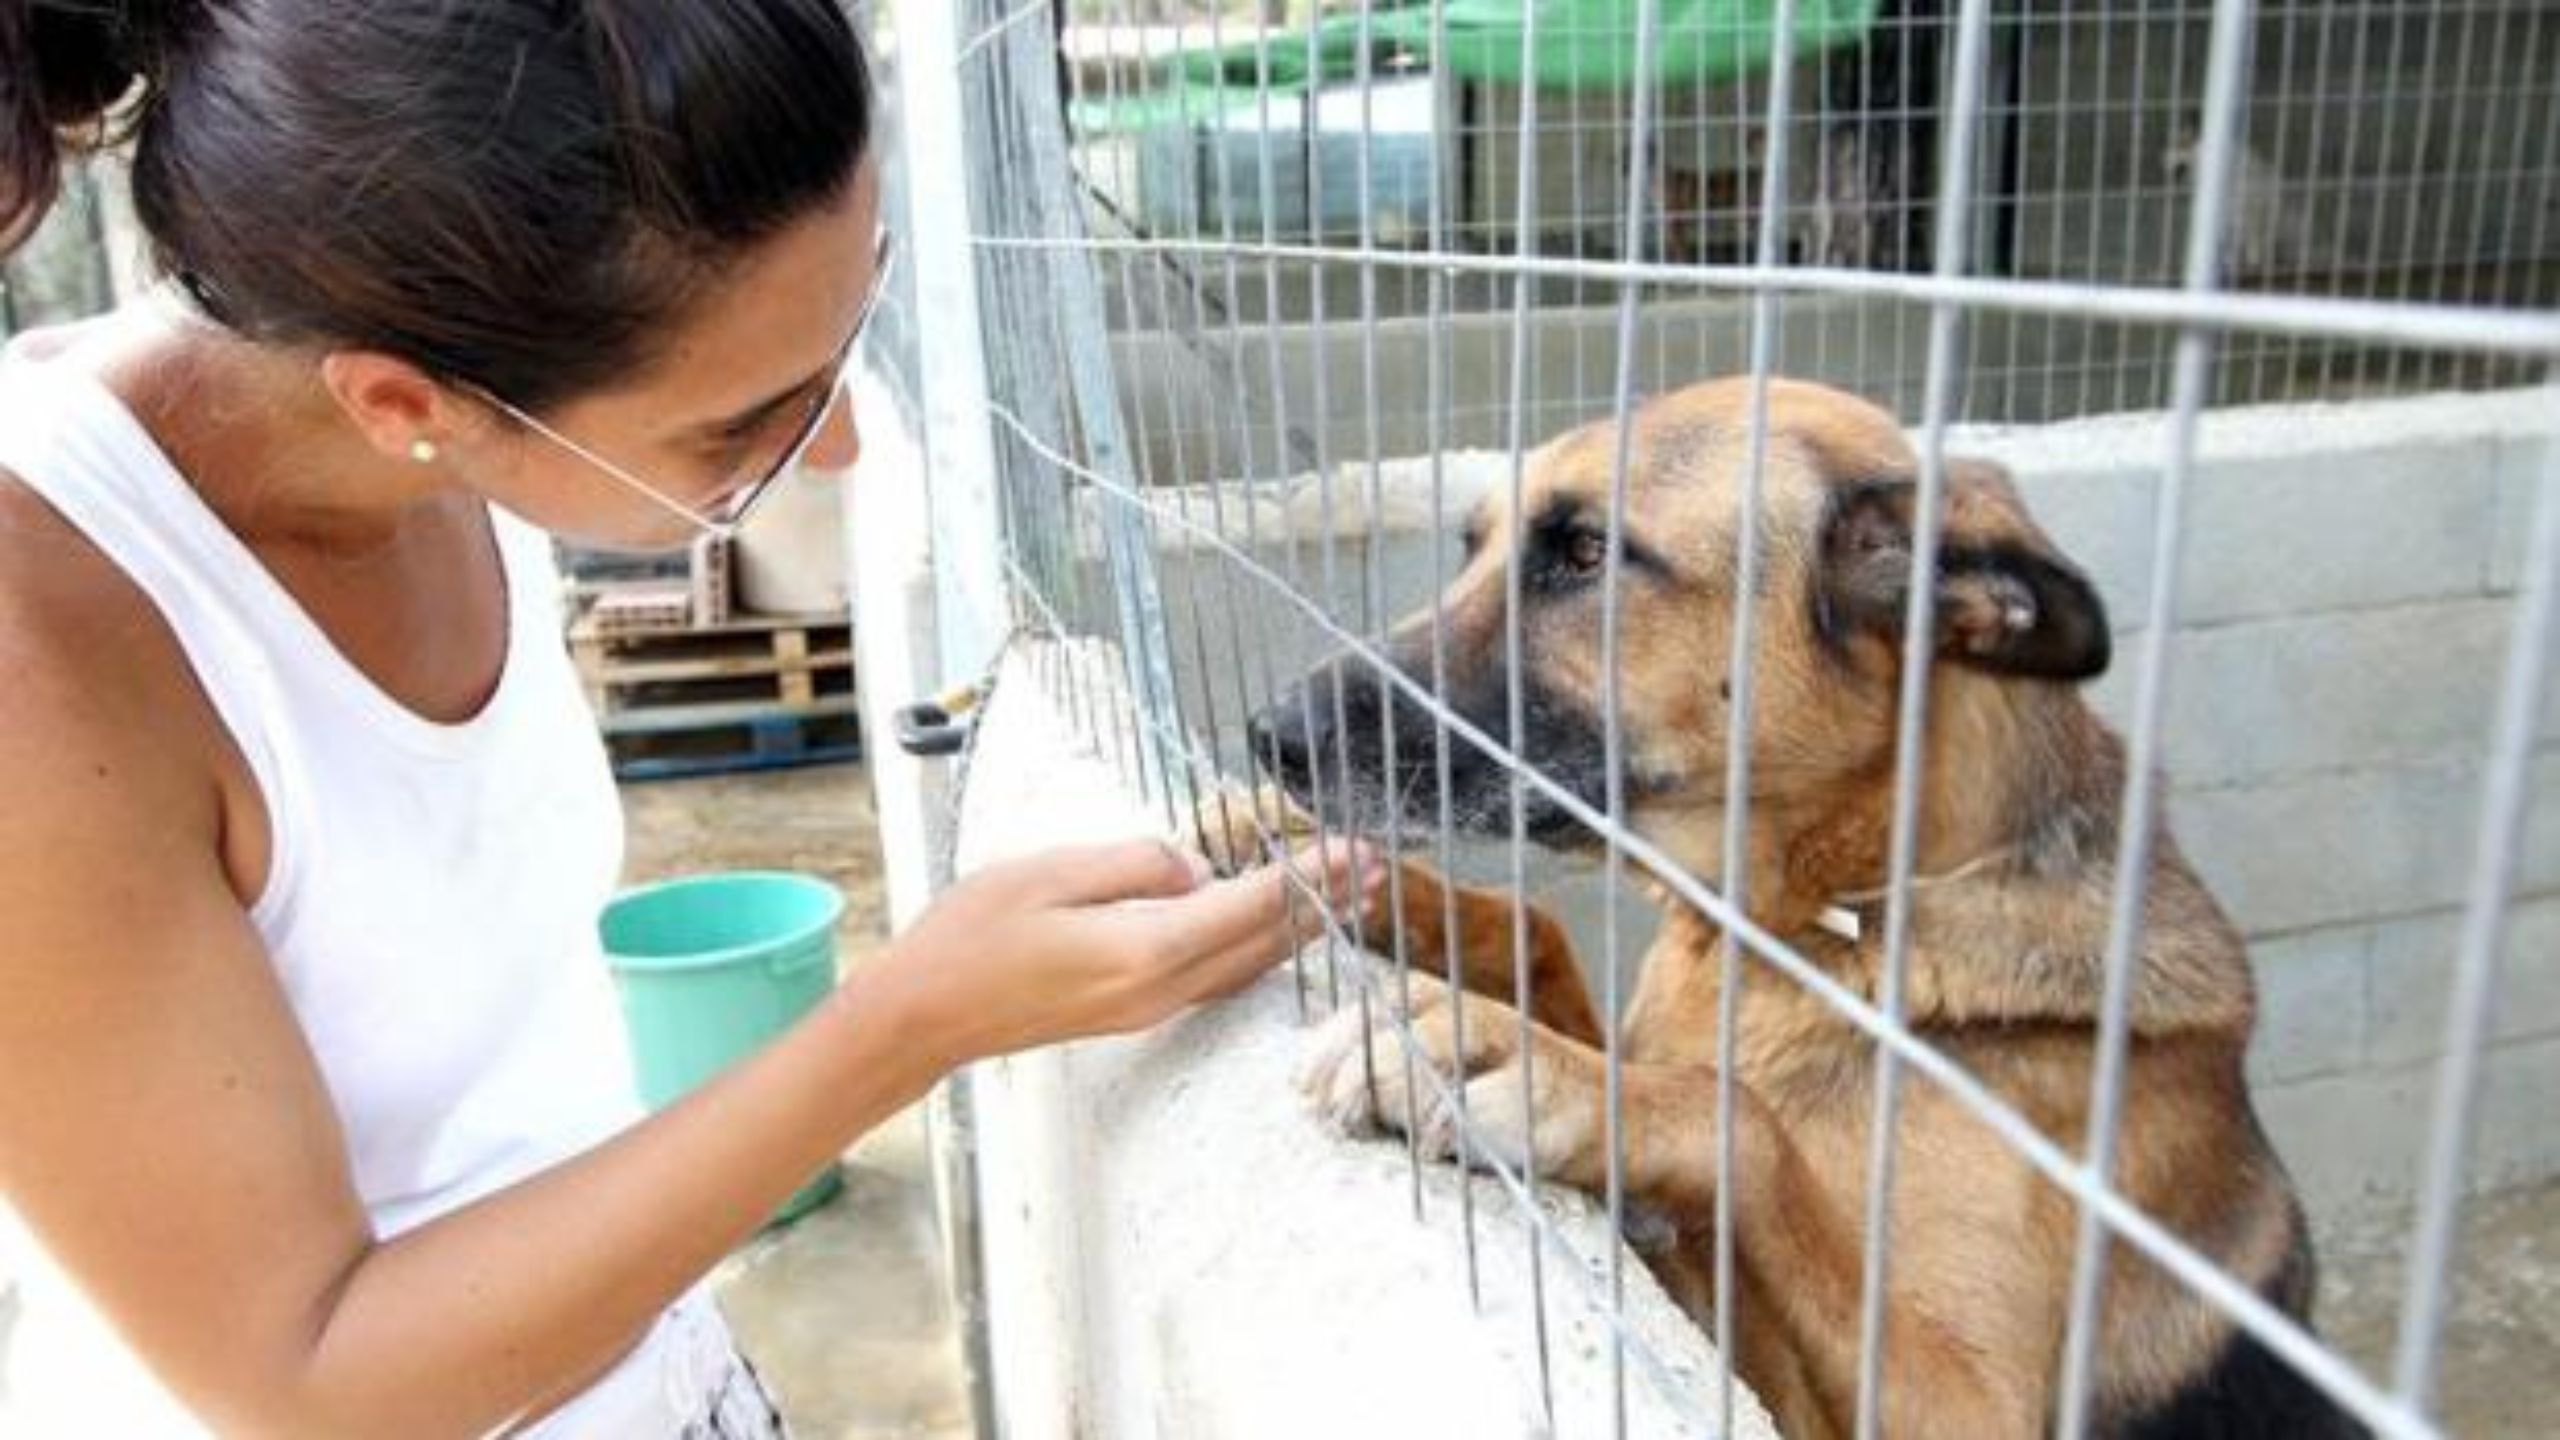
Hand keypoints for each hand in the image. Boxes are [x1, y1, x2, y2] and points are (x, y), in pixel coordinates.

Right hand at [873, 836, 1378, 1068]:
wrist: (926, 1014)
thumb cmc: (974, 934)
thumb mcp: (1052, 872)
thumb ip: (1135, 864)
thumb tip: (1193, 867)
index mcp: (1145, 951)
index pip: (1250, 907)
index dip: (1307, 876)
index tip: (1353, 848)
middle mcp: (1159, 990)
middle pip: (1263, 944)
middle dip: (1323, 903)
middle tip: (1377, 866)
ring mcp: (1148, 1009)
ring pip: (1246, 967)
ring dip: (1300, 930)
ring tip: (1347, 897)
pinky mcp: (1134, 1013)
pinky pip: (1217, 978)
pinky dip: (1259, 950)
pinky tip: (1275, 934)